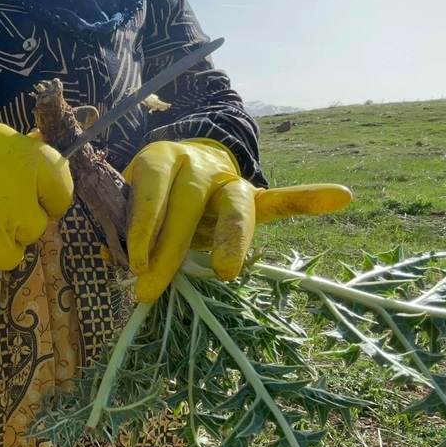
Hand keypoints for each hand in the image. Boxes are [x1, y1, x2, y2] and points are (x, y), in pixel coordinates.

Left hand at [123, 139, 351, 302]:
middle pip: (188, 204)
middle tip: (151, 287)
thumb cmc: (152, 191)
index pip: (153, 188)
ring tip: (227, 270)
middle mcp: (199, 165)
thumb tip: (106, 256)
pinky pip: (281, 200)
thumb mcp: (129, 197)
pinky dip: (307, 200)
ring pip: (235, 205)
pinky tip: (339, 197)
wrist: (185, 161)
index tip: (136, 259)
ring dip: (232, 238)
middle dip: (169, 248)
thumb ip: (121, 223)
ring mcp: (229, 180)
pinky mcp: (253, 196)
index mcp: (162, 159)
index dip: (143, 222)